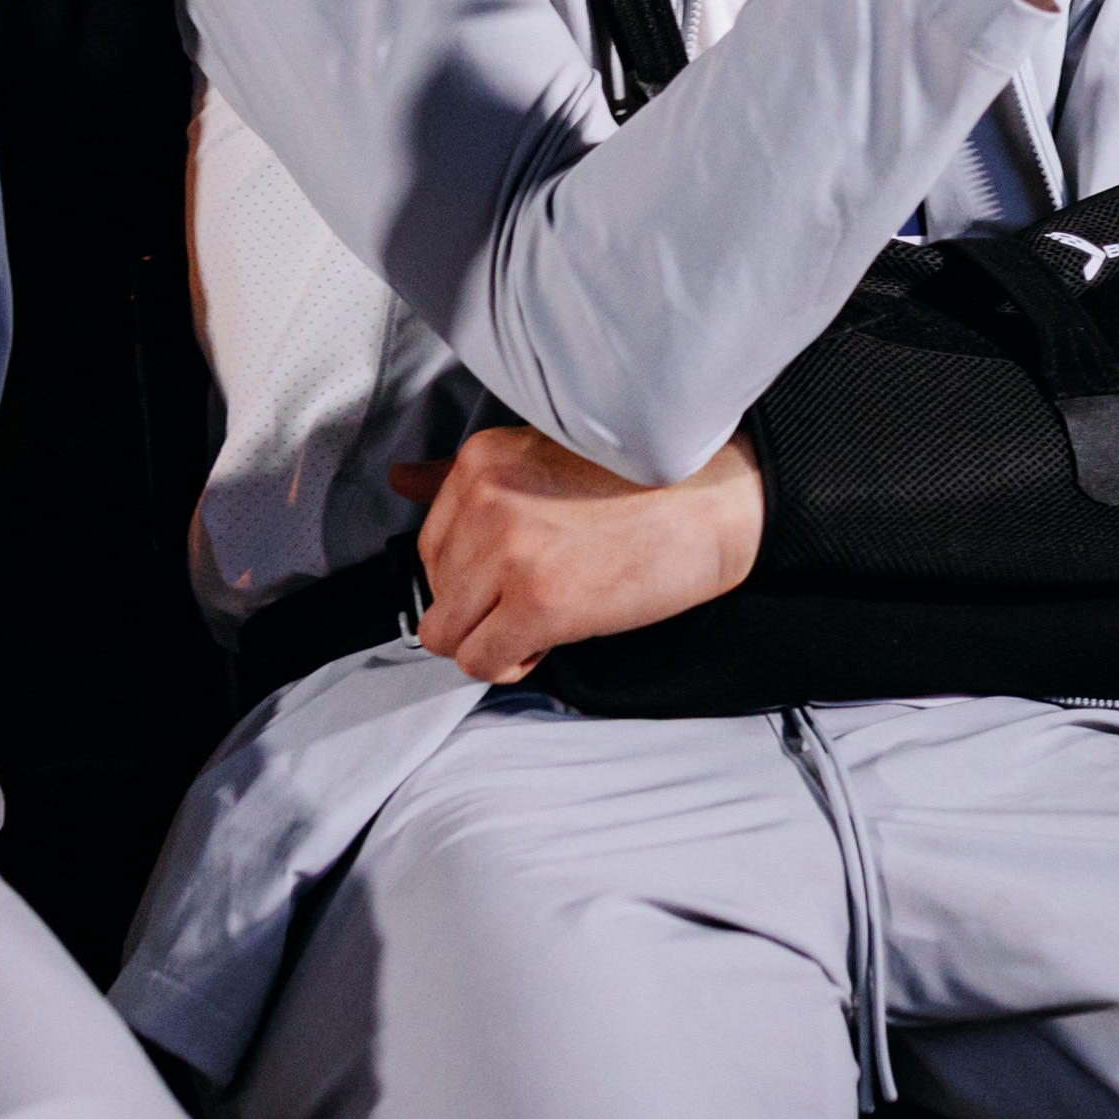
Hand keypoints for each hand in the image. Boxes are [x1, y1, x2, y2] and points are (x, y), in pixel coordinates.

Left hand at [392, 427, 764, 683]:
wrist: (716, 497)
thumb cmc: (647, 478)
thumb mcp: (542, 454)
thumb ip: (466, 478)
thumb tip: (402, 479)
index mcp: (481, 462)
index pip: (430, 544)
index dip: (469, 576)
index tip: (508, 579)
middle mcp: (484, 501)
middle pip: (434, 591)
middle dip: (477, 610)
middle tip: (529, 603)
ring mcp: (508, 553)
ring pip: (448, 634)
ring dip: (489, 641)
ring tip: (537, 624)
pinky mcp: (539, 602)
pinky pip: (483, 661)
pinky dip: (510, 664)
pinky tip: (547, 642)